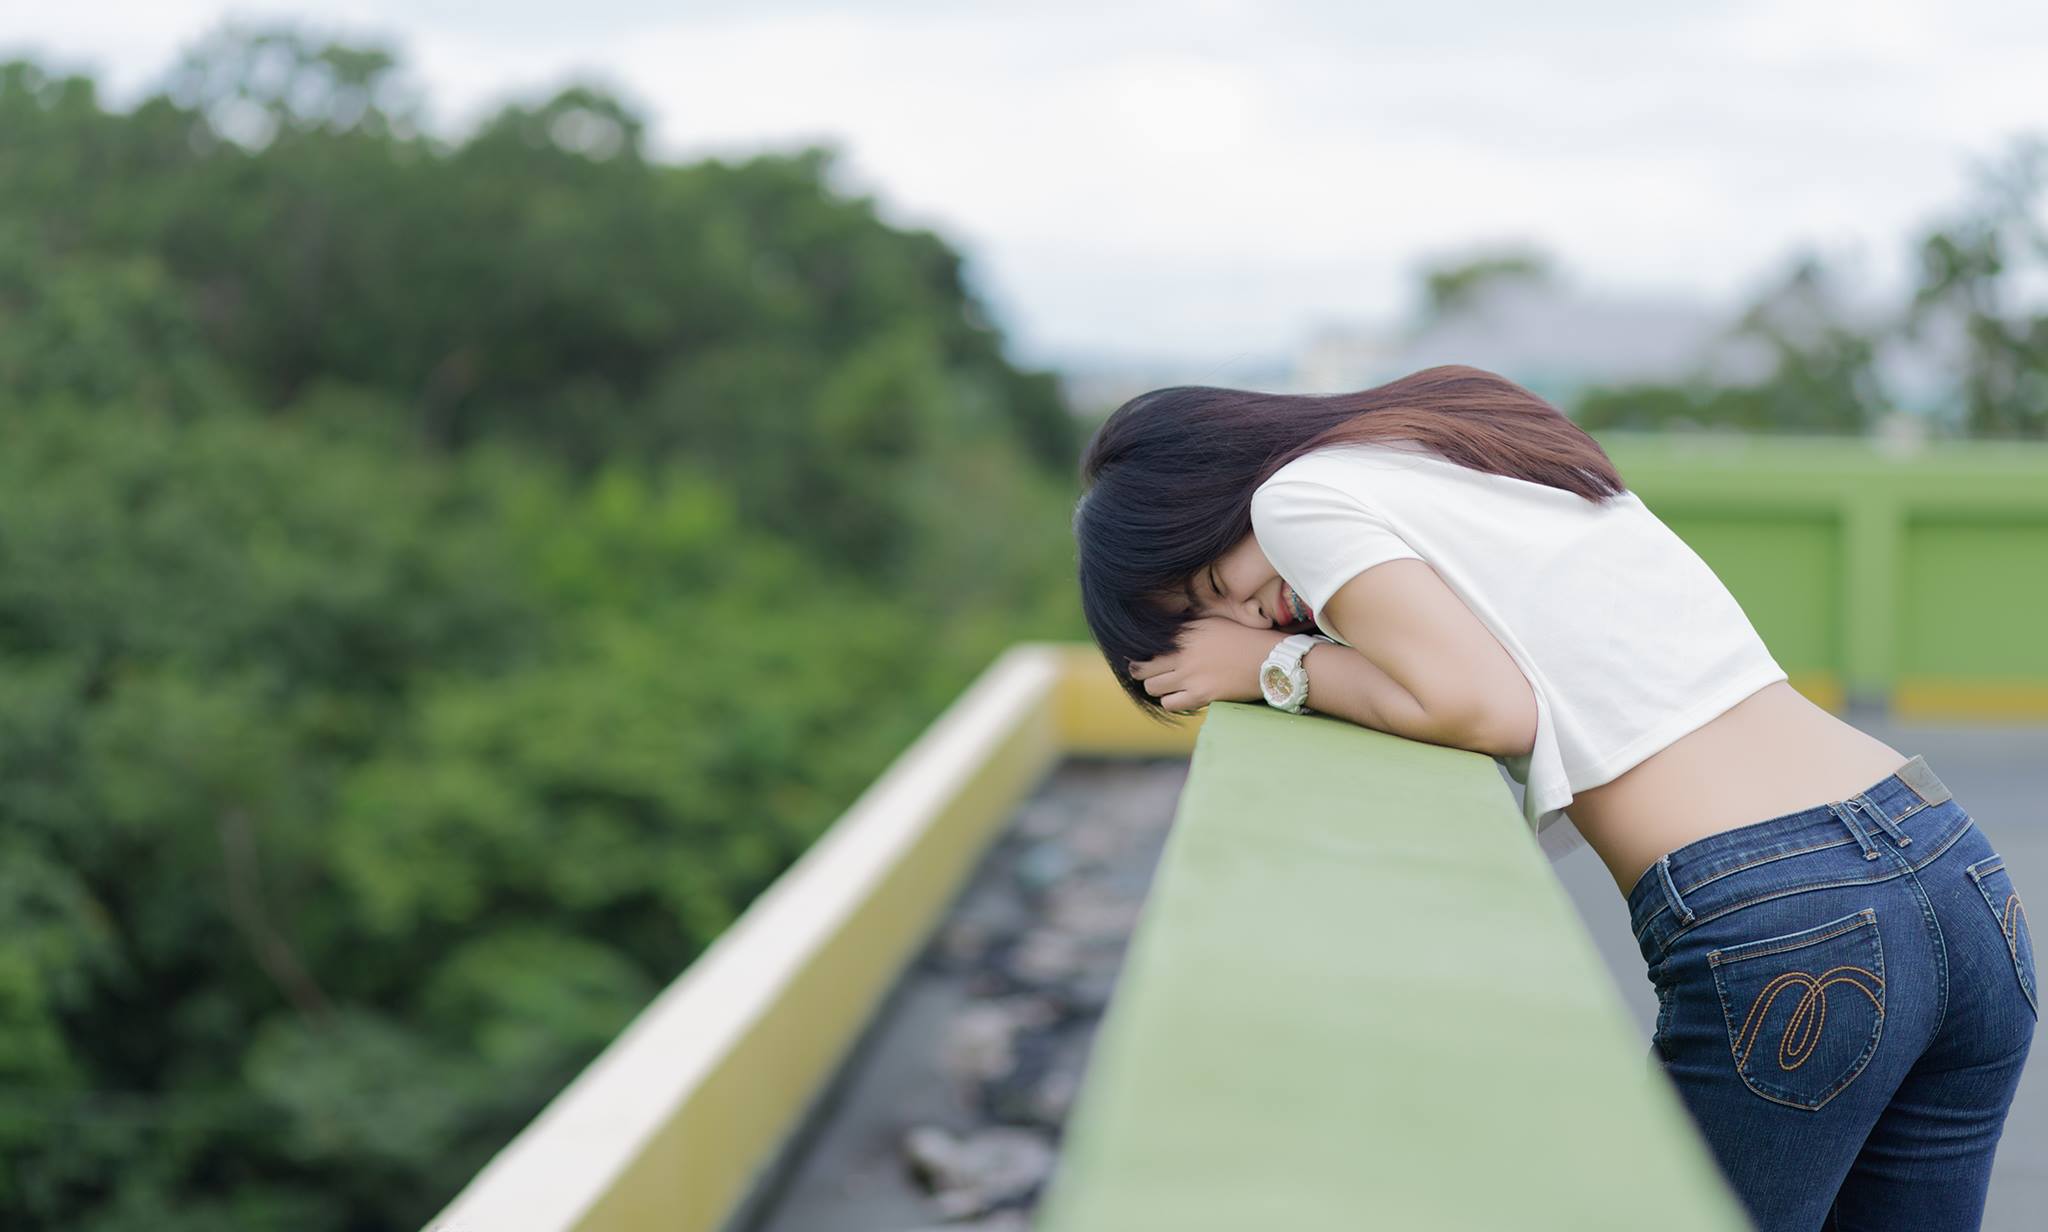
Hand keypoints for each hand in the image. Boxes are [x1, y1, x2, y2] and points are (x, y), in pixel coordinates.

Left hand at [1127, 618, 1288, 712]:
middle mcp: (1183, 652)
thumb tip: (1168, 632)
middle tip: (1146, 674)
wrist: (1269, 659)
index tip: (1138, 658)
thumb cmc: (1244, 638)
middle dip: (1142, 672)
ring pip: (1152, 687)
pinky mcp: (1201, 694)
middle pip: (1142, 668)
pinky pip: (1169, 703)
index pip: (1147, 644)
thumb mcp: (1214, 622)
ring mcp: (1191, 675)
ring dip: (1157, 688)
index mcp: (1186, 632)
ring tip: (1167, 686)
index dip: (1139, 653)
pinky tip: (1180, 696)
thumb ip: (1188, 627)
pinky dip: (1171, 701)